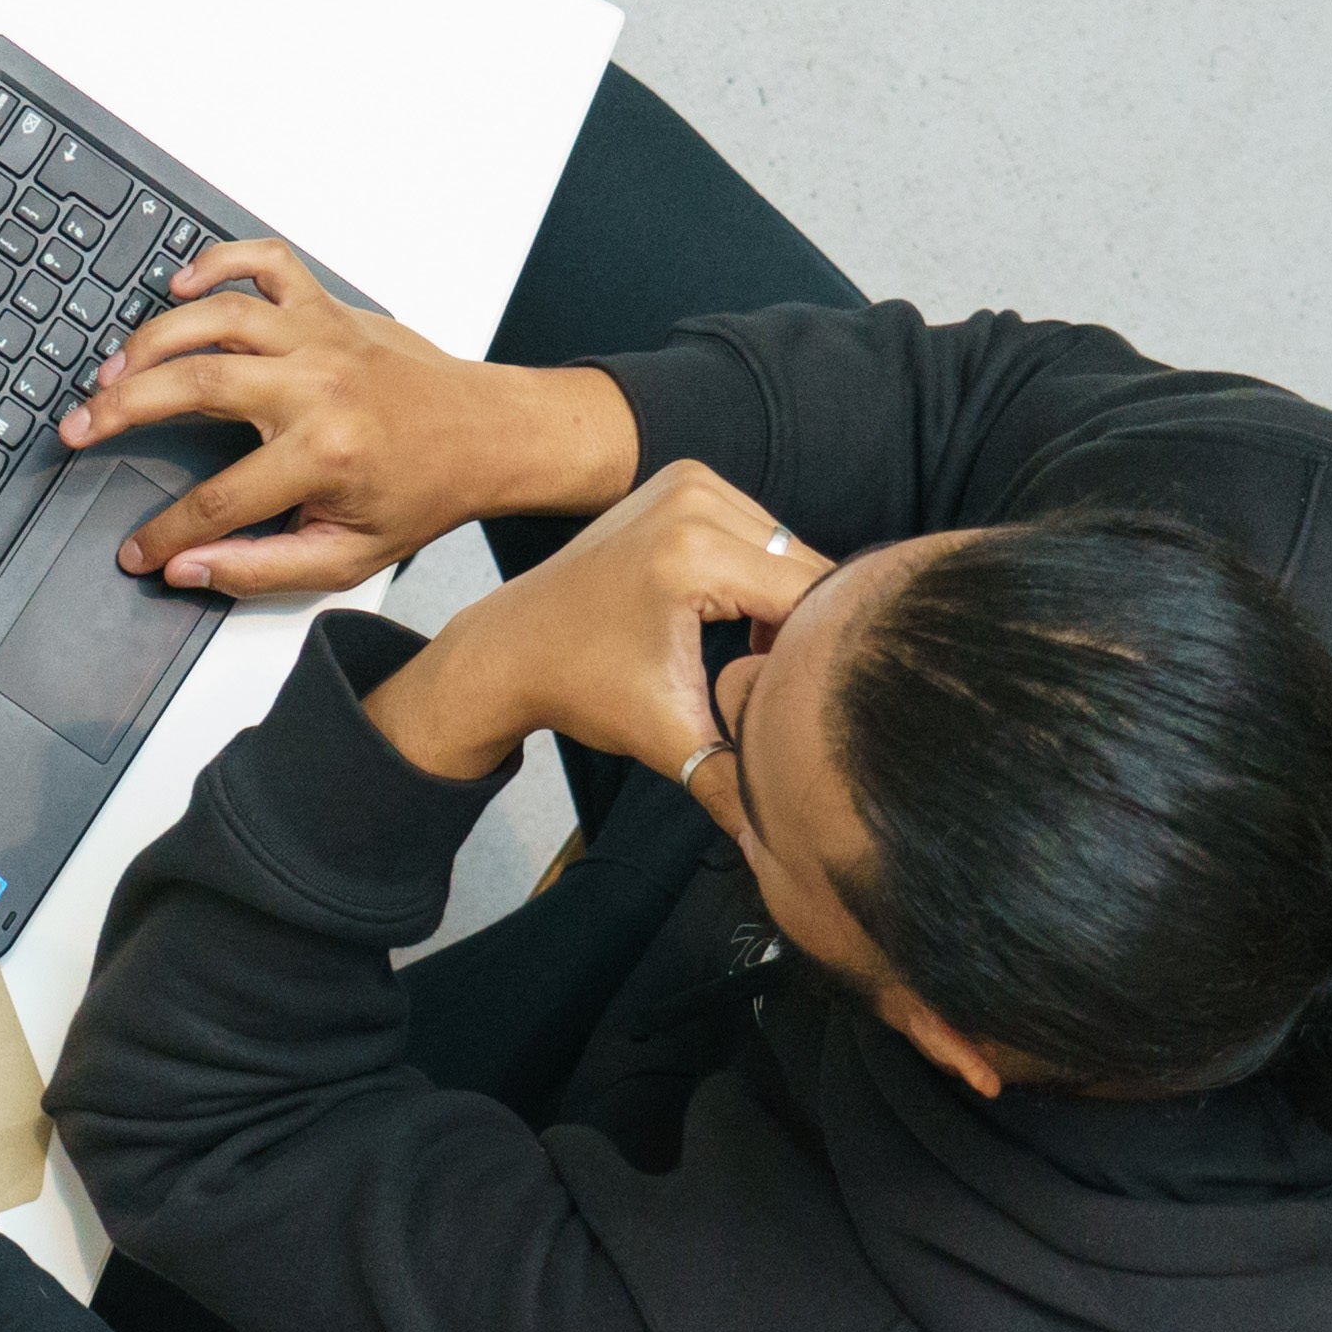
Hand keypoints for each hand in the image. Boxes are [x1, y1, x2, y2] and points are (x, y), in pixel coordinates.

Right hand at [57, 238, 638, 597]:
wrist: (487, 434)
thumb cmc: (423, 491)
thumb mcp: (348, 556)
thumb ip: (261, 569)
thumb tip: (187, 569)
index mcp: (323, 454)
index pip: (216, 501)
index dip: (165, 532)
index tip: (135, 550)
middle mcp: (317, 386)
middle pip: (194, 385)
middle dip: (122, 409)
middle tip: (78, 429)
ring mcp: (321, 337)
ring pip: (216, 316)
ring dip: (152, 339)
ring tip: (112, 370)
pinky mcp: (327, 307)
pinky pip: (265, 262)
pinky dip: (219, 261)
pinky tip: (181, 285)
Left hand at [362, 459, 826, 785]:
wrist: (510, 648)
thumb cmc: (583, 691)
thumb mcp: (665, 740)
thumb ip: (732, 785)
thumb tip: (782, 851)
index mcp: (695, 553)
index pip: (811, 596)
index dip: (821, 651)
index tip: (809, 696)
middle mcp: (695, 498)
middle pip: (803, 565)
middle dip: (806, 625)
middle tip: (779, 680)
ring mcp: (689, 480)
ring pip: (787, 546)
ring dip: (786, 599)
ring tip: (753, 655)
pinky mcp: (684, 479)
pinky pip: (756, 529)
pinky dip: (758, 572)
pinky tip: (731, 618)